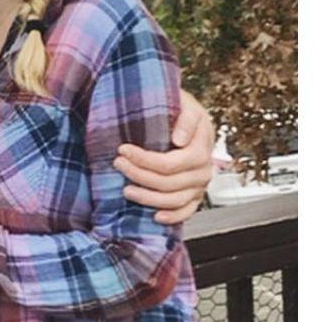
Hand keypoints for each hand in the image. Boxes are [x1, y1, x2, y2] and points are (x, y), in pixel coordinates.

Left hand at [114, 88, 215, 224]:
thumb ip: (185, 119)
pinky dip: (173, 216)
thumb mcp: (184, 104)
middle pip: (169, 183)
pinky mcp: (196, 195)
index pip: (170, 163)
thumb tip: (180, 139)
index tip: (122, 150)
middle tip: (118, 164)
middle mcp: (204, 169)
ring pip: (175, 199)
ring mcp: (200, 184)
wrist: (187, 117)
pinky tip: (155, 216)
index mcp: (201, 147)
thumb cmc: (180, 109)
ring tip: (126, 190)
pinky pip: (187, 211)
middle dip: (139, 176)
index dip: (144, 160)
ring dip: (148, 198)